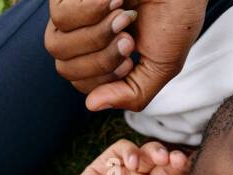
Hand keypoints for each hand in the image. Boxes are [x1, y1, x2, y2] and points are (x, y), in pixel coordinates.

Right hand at [23, 139, 188, 174]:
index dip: (189, 173)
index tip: (193, 171)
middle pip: (167, 165)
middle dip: (175, 159)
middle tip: (178, 161)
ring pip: (148, 153)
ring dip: (156, 152)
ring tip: (160, 159)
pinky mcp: (105, 166)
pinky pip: (122, 148)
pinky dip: (131, 150)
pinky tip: (133, 163)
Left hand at [46, 0, 206, 111]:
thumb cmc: (174, 18)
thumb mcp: (162, 67)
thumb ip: (132, 94)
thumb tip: (91, 105)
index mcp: (105, 57)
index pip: (83, 85)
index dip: (106, 79)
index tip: (132, 60)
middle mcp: (83, 37)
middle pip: (65, 70)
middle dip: (102, 61)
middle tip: (129, 38)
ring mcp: (71, 14)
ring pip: (57, 46)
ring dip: (98, 35)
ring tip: (124, 15)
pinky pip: (61, 18)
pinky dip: (91, 11)